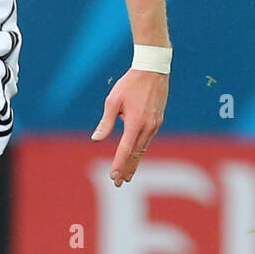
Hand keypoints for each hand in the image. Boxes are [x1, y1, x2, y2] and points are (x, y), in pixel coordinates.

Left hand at [90, 68, 168, 185]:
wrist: (153, 70)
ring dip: (134, 163)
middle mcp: (148, 127)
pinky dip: (140, 151)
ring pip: (143, 149)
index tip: (113, 177)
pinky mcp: (158, 121)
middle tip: (119, 183)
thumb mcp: (113, 101)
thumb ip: (106, 122)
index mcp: (135, 122)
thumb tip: (96, 139)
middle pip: (136, 154)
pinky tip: (135, 157)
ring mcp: (155, 125)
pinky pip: (147, 141)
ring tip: (127, 175)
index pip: (125, 150)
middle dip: (127, 170)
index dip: (119, 164)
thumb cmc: (130, 84)